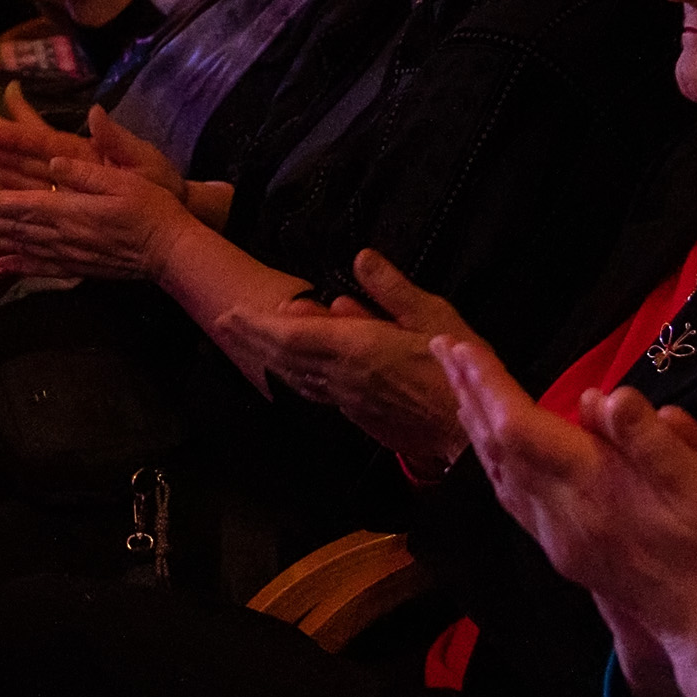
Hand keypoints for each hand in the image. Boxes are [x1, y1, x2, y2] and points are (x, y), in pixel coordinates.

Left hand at [0, 111, 193, 280]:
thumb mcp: (125, 178)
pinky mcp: (78, 267)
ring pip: (20, 247)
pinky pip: (40, 267)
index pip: (23, 206)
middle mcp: (64, 235)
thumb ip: (85, 170)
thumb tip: (52, 157)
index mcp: (72, 210)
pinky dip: (17, 266)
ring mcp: (69, 254)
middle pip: (13, 228)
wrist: (173, 250)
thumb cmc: (153, 207)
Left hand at [206, 252, 483, 468]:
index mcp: (356, 349)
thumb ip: (392, 289)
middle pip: (286, 357)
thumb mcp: (433, 317)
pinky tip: (300, 370)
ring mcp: (350, 403)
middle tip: (226, 322)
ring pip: (299, 377)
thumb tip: (361, 258)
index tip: (229, 314)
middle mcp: (343, 379)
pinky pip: (319, 392)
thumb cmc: (459, 373)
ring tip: (254, 340)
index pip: (291, 336)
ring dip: (272, 357)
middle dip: (253, 338)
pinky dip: (299, 376)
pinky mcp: (362, 418)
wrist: (471, 439)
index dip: (257, 325)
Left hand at [439, 338, 696, 696]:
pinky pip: (512, 499)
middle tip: (444, 348)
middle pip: (497, 447)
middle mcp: (561, 512)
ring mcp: (557, 537)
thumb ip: (652, 439)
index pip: (520, 427)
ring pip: (499, 476)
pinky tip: (494, 449)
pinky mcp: (564, 552)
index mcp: (594, 486)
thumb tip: (604, 397)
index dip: (488, 385)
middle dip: (469, 394)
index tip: (461, 347)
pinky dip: (494, 463)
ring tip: (461, 387)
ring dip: (476, 427)